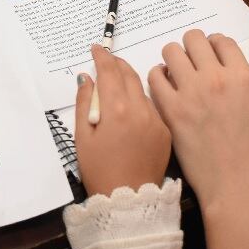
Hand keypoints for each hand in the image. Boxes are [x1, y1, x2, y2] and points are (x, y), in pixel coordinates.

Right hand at [75, 45, 171, 196]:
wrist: (128, 199)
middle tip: (107, 60)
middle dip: (117, 63)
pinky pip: (153, 107)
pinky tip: (133, 108)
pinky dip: (142, 100)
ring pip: (142, 89)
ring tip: (118, 84)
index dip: (102, 56)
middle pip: (129, 74)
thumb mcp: (82, 136)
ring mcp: (156, 119)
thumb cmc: (99, 169)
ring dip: (130, 81)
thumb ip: (85, 102)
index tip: (97, 49)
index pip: (109, 70)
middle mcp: (140, 109)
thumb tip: (87, 77)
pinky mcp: (166, 130)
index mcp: (116, 109)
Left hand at [148, 30, 248, 215]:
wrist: (236, 186)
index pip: (223, 41)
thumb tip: (239, 69)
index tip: (211, 54)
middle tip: (191, 60)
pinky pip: (155, 77)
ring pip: (171, 51)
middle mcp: (216, 78)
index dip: (215, 45)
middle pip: (194, 39)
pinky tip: (164, 86)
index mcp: (243, 77)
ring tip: (175, 71)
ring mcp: (191, 92)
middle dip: (192, 46)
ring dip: (173, 58)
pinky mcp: (171, 109)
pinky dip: (158, 76)